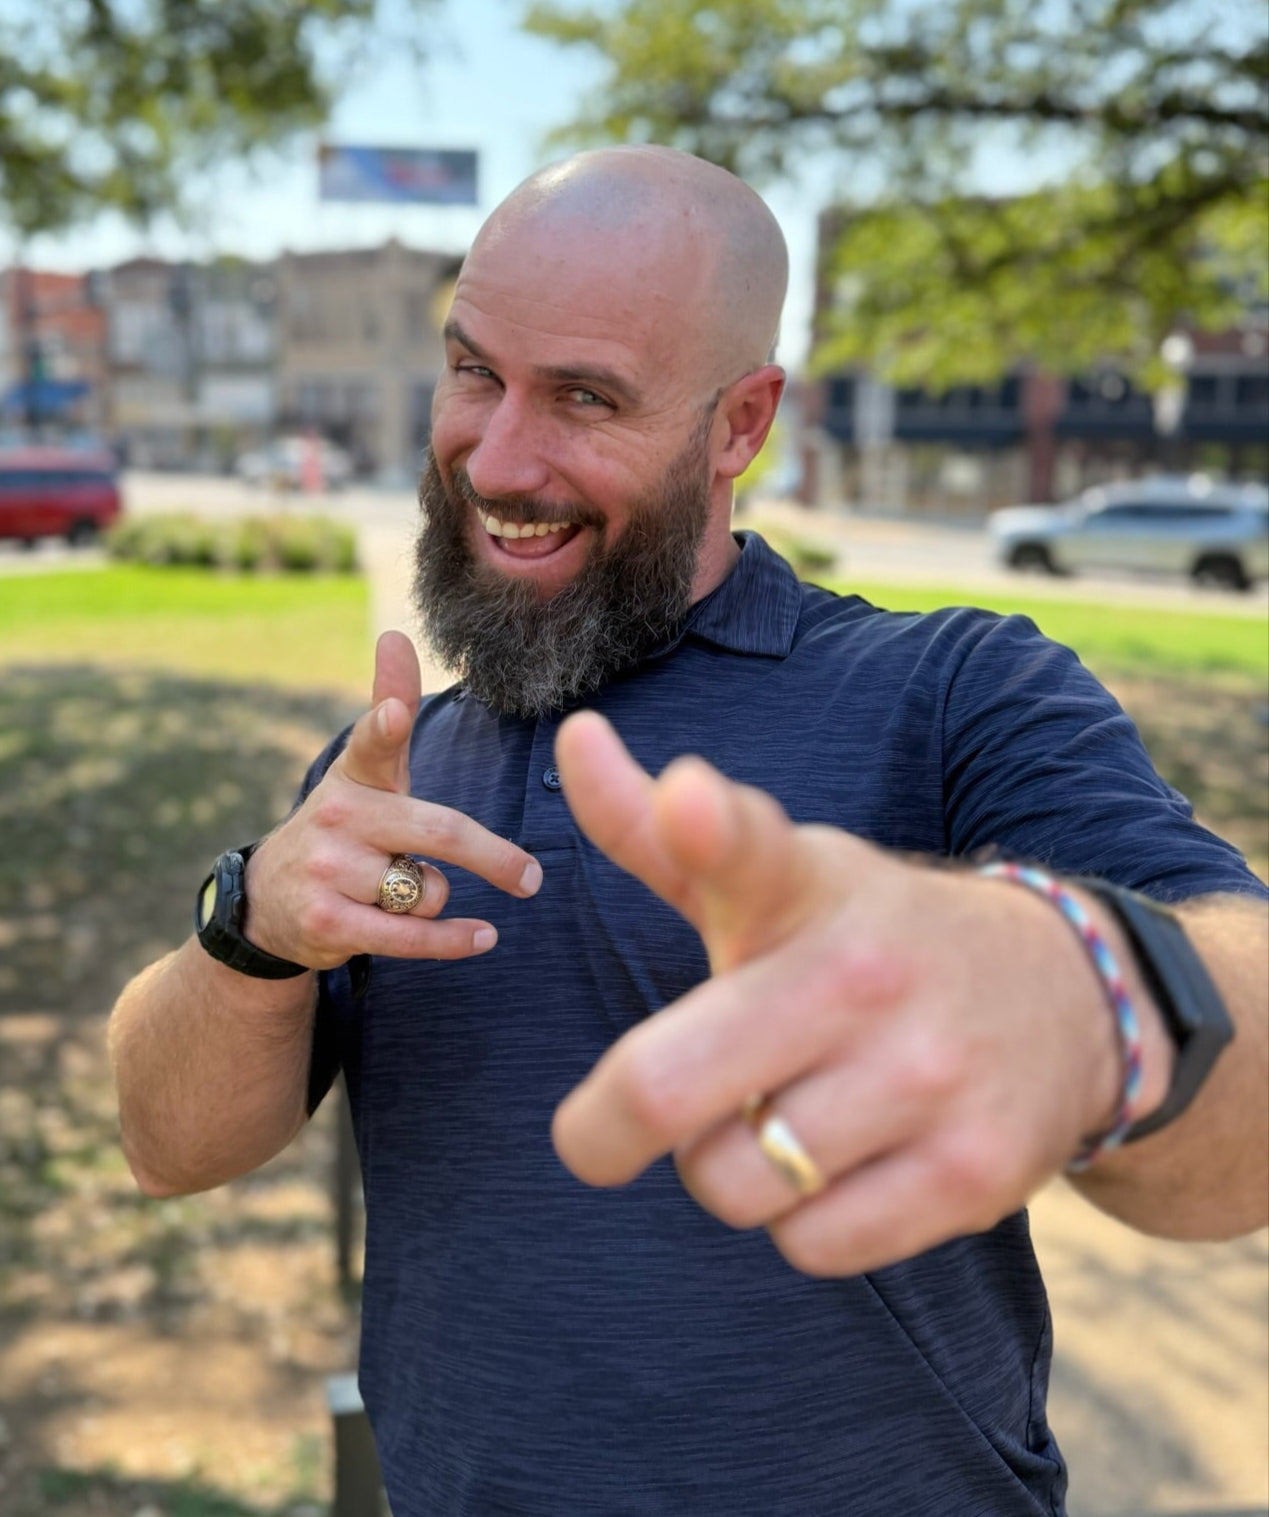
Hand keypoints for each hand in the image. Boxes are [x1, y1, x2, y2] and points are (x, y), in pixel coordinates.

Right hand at [243, 631, 540, 968]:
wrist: (270, 902)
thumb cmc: (344, 827)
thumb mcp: (363, 770)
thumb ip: (387, 708)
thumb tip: (395, 634)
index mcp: (356, 775)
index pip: (372, 743)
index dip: (386, 725)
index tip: (396, 712)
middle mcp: (338, 816)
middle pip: (438, 833)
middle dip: (492, 857)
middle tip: (530, 877)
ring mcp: (329, 870)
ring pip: (427, 889)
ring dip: (438, 900)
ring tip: (407, 894)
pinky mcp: (327, 922)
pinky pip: (409, 935)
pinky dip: (452, 941)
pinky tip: (482, 936)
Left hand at [552, 711, 1151, 1276]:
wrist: (1067, 1000)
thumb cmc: (865, 940)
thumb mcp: (775, 878)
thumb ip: (657, 830)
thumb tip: (574, 737)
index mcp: (806, 886)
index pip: (749, 848)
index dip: (706, 824)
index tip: (689, 796)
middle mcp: (863, 971)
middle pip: (667, 1089)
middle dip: (604, 1130)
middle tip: (604, 1131)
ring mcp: (927, 1074)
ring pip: (729, 1183)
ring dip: (724, 1171)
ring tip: (772, 1124)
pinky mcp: (974, 1172)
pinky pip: (810, 1245)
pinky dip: (801, 1222)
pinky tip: (841, 1169)